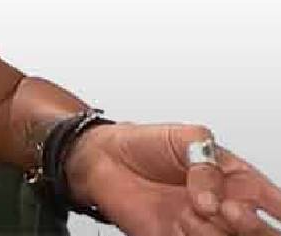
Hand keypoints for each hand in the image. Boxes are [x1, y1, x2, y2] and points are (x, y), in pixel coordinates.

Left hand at [65, 122, 280, 234]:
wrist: (101, 158)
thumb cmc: (144, 143)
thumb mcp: (184, 137)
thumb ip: (207, 164)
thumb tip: (214, 197)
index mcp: (235, 179)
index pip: (273, 200)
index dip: (280, 209)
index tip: (277, 211)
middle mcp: (223, 206)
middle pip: (258, 230)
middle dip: (252, 226)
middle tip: (228, 210)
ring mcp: (201, 225)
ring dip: (215, 230)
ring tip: (192, 209)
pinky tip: (180, 222)